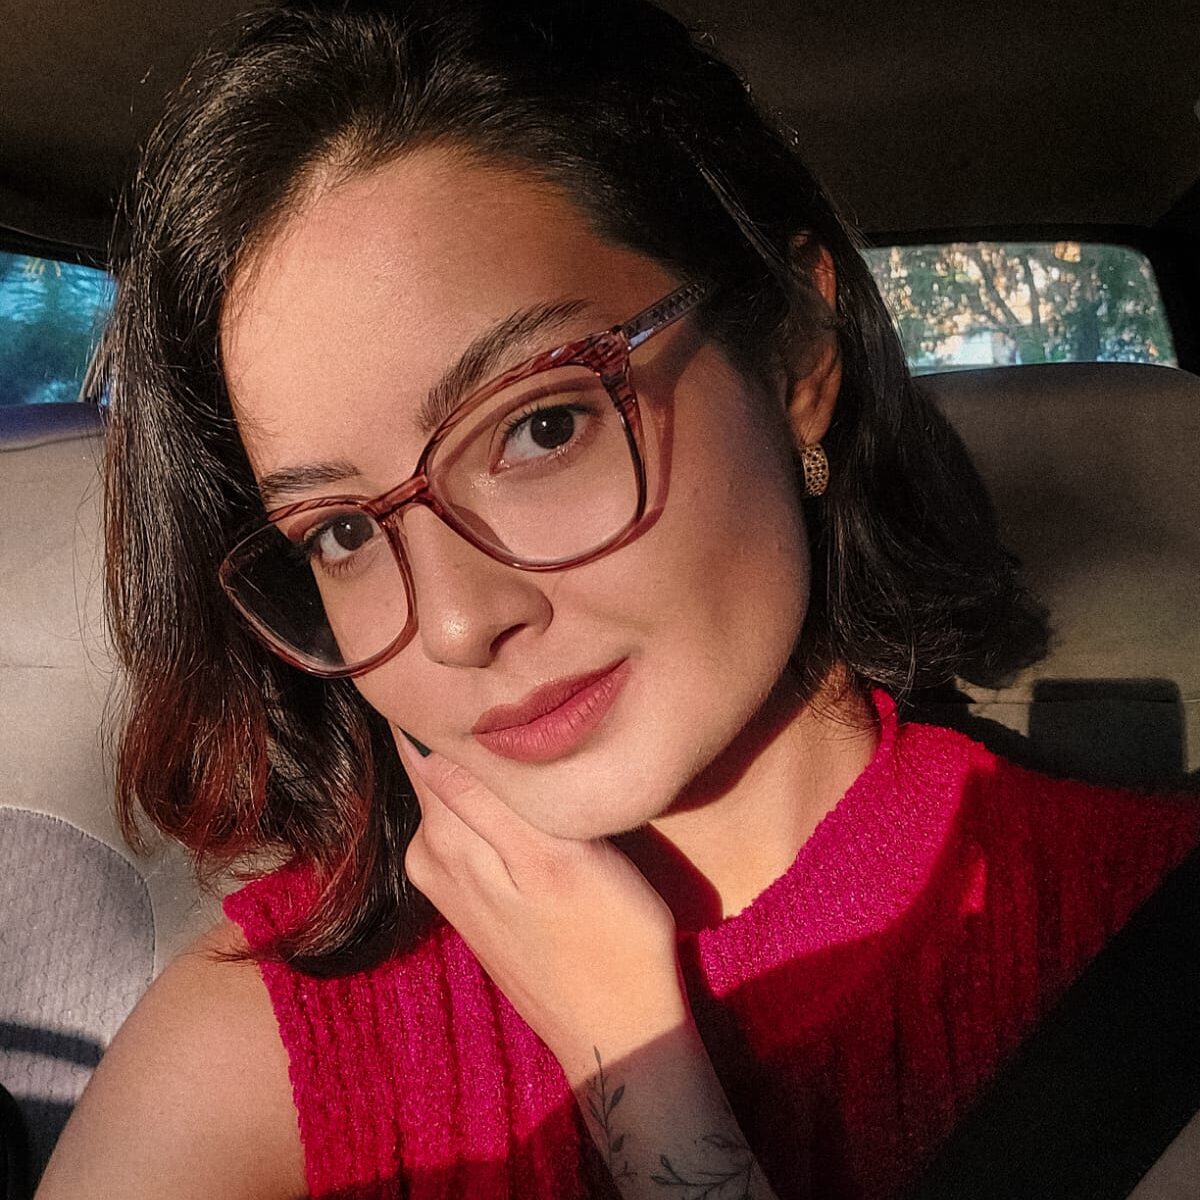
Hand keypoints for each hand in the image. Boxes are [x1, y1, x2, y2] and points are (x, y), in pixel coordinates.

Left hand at [396, 734, 689, 1081]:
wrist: (616, 1029)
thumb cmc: (609, 938)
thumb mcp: (556, 860)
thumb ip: (486, 802)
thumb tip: (427, 741)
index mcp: (444, 837)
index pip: (419, 744)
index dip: (446, 704)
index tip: (481, 680)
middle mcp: (430, 854)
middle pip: (437, 762)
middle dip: (472, 731)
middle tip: (525, 702)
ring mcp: (447, 877)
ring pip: (456, 790)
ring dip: (490, 766)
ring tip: (538, 742)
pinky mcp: (470, 893)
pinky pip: (468, 821)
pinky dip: (495, 800)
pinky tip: (532, 797)